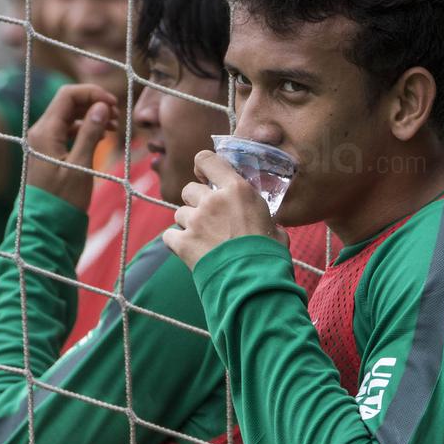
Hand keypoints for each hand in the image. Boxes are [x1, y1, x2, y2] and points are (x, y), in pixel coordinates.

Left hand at [25, 84, 119, 210]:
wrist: (47, 225)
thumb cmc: (64, 199)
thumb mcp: (80, 165)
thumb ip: (90, 133)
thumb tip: (101, 107)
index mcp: (45, 131)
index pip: (68, 95)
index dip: (92, 93)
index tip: (114, 104)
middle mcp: (41, 131)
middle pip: (68, 102)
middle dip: (93, 103)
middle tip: (117, 116)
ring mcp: (44, 140)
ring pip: (69, 115)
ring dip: (91, 115)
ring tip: (113, 127)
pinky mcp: (50, 150)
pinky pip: (68, 129)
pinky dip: (85, 128)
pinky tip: (101, 137)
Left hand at [163, 150, 286, 268]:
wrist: (252, 283)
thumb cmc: (268, 256)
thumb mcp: (273, 227)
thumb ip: (260, 218)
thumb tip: (268, 226)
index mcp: (236, 189)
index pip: (206, 159)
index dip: (203, 166)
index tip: (205, 176)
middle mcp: (212, 200)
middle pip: (189, 189)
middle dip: (196, 201)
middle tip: (210, 218)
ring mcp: (195, 221)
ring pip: (180, 213)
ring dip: (189, 223)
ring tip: (204, 240)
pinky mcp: (182, 243)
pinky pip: (170, 236)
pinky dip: (177, 242)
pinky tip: (190, 251)